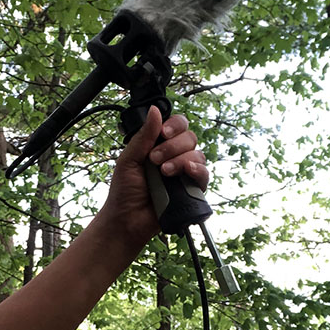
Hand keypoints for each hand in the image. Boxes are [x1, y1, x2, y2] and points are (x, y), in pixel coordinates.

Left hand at [100, 106, 208, 244]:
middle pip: (189, 137)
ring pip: (197, 154)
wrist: (127, 220)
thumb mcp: (129, 159)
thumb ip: (144, 136)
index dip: (174, 126)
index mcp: (159, 145)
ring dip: (180, 160)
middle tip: (154, 160)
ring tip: (164, 173)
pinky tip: (186, 172)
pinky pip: (204, 174)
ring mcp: (184, 173)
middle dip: (172, 146)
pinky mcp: (192, 190)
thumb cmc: (124, 191)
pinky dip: (197, 170)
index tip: (163, 134)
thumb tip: (155, 109)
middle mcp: (174, 157)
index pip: (177, 125)